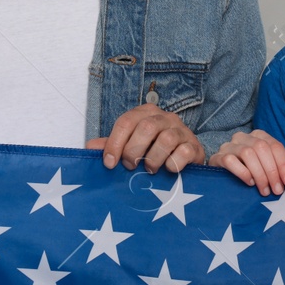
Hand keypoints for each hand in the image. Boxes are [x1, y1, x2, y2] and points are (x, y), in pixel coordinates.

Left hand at [88, 104, 204, 172]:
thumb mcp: (130, 146)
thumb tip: (90, 147)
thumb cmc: (153, 151)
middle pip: (146, 127)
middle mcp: (165, 118)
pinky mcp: (194, 146)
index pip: (126, 121)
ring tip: (149, 169)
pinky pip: (183, 152)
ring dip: (153, 159)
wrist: (185, 160)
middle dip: (133, 150)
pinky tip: (168, 170)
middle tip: (130, 166)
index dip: (115, 143)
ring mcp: (182, 130)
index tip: (109, 163)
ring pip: (166, 139)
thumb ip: (112, 145)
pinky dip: (173, 163)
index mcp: (146, 113)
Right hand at [208, 130, 284, 195]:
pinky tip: (249, 183)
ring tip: (264, 190)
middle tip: (276, 190)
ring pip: (248, 153)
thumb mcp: (264, 167)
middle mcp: (243, 137)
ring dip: (260, 174)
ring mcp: (228, 146)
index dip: (284, 165)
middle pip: (262, 148)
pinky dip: (243, 173)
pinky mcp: (217, 157)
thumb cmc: (247, 172)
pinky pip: (231, 161)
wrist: (219, 177)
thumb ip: (276, 168)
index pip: (275, 146)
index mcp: (258, 135)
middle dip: (272, 171)